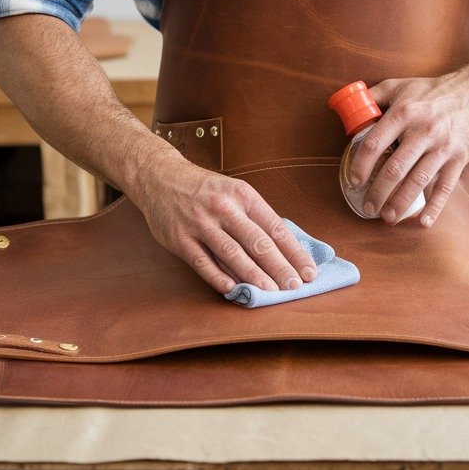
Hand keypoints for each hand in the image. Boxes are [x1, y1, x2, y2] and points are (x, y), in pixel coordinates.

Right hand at [131, 156, 317, 293]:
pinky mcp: (180, 238)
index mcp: (243, 195)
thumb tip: (284, 252)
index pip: (275, 227)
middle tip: (296, 286)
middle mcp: (224, 207)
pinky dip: (218, 277)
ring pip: (232, 253)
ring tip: (271, 292)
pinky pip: (202, 261)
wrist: (160, 177)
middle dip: (279, 267)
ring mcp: (200, 223)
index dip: (294, 252)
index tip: (309, 271)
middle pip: (257, 242)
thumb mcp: (234, 192)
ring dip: (254, 275)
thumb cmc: (205, 190)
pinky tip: (234, 289)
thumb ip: (255, 219)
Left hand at [348, 72, 468, 226]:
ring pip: (418, 180)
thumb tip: (347, 109)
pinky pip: (446, 186)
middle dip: (378, 192)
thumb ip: (372, 97)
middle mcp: (423, 130)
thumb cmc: (430, 93)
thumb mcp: (399, 86)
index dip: (361, 165)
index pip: (375, 144)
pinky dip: (435, 206)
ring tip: (388, 217)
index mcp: (404, 112)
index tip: (355, 181)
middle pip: (395, 168)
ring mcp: (442, 146)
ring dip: (401, 202)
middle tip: (368, 207)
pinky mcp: (459, 158)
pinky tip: (423, 221)